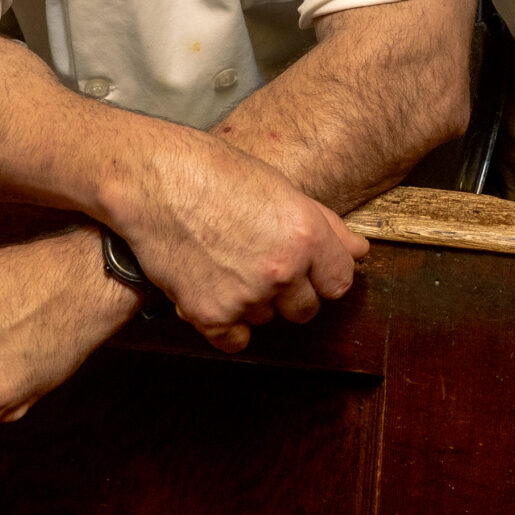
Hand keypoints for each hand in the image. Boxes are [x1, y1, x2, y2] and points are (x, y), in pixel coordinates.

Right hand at [112, 134, 367, 351]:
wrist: (155, 181)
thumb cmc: (217, 174)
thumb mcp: (282, 190)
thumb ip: (326, 227)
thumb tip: (359, 252)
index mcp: (306, 235)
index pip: (340, 283)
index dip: (323, 276)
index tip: (308, 270)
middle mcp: (282, 269)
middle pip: (306, 309)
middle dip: (290, 294)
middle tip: (261, 265)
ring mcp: (246, 294)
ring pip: (267, 319)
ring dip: (254, 302)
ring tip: (228, 264)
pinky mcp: (210, 314)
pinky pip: (235, 340)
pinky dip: (227, 324)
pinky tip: (216, 291)